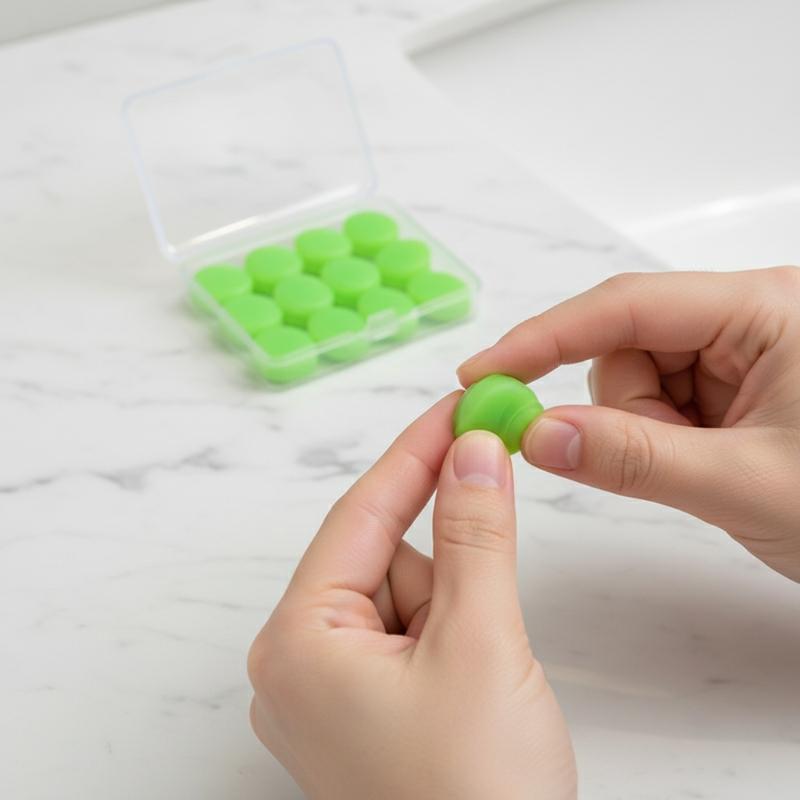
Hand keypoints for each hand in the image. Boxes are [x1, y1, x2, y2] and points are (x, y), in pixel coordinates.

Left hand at [248, 395, 575, 799]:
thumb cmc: (476, 794)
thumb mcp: (482, 644)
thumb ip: (477, 535)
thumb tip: (474, 449)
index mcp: (298, 641)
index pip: (362, 514)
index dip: (415, 452)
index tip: (459, 405)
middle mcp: (296, 662)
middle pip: (385, 559)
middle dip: (447, 565)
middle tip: (487, 598)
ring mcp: (327, 692)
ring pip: (404, 597)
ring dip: (456, 612)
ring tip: (482, 679)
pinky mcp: (361, 711)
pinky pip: (407, 635)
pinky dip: (450, 638)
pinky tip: (470, 691)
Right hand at [459, 267, 799, 581]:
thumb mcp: (746, 484)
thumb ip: (634, 459)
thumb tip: (535, 433)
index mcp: (763, 310)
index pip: (626, 306)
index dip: (545, 337)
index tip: (482, 372)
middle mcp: (747, 317)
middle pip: (625, 345)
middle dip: (625, 411)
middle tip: (668, 463)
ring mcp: (738, 351)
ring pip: (634, 378)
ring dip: (644, 431)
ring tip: (707, 468)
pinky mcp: (730, 384)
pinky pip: (655, 402)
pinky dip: (658, 438)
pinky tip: (707, 462)